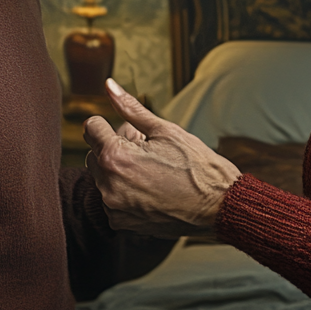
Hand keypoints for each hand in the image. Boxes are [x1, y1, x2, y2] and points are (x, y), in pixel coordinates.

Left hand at [83, 79, 240, 233]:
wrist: (219, 206)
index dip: (111, 124)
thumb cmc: (196, 166)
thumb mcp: (164, 130)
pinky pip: (112, 200)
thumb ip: (130, 107)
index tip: (130, 131)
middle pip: (94, 154)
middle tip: (145, 147)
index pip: (91, 128)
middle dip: (114, 146)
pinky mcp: (123, 224)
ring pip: (103, 178)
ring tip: (151, 168)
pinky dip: (125, 192)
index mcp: (115, 157)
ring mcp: (114, 208)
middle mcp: (108, 186)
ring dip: (119, 170)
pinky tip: (150, 187)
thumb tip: (109, 85)